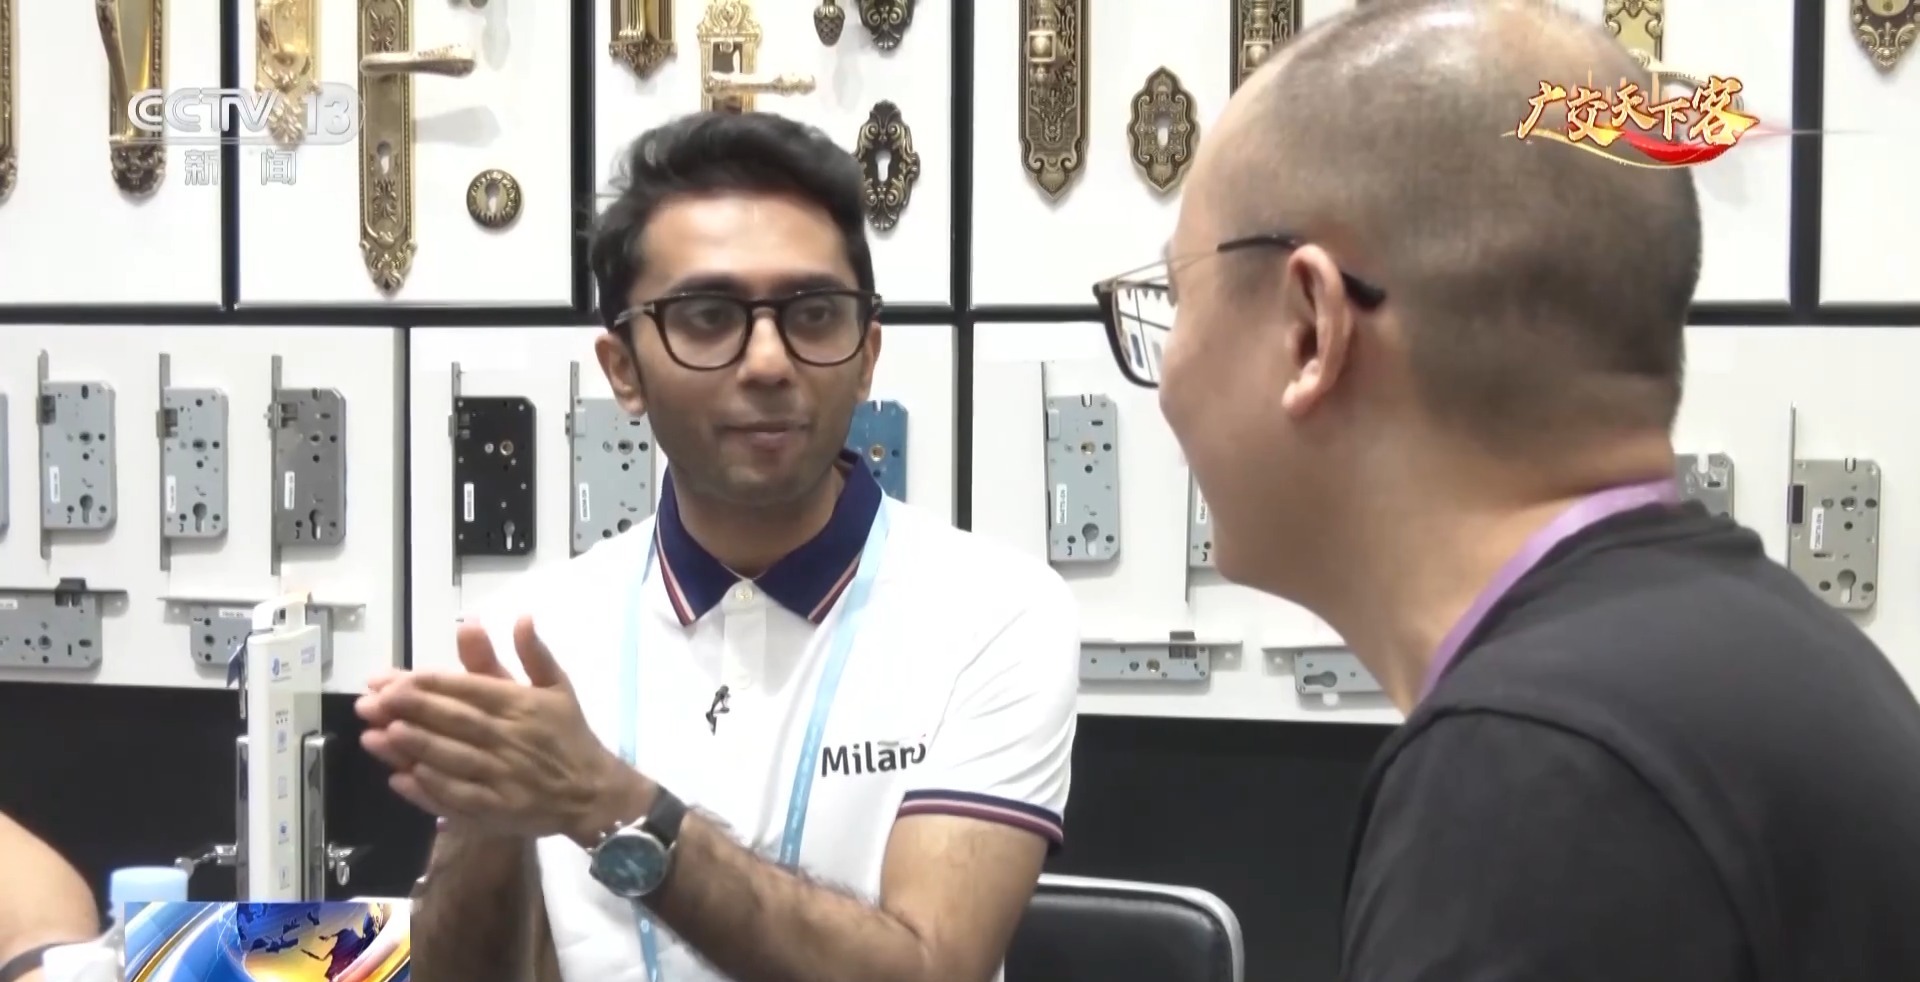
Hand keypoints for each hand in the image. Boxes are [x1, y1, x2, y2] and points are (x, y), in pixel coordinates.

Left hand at [355, 617, 634, 840]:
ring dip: (412, 748)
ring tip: (375, 736)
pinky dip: (428, 790)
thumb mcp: (558, 687)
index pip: (470, 690)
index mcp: (522, 705)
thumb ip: (534, 653)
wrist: (592, 792)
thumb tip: (520, 617)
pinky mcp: (496, 811)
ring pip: (451, 760)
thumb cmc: (569, 735)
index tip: (393, 679)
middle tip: (370, 702)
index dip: (430, 684)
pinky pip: (458, 799)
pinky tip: (399, 780)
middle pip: (454, 722)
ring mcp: (502, 778)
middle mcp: (510, 739)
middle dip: (410, 710)